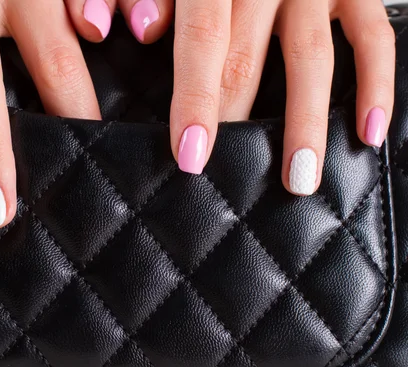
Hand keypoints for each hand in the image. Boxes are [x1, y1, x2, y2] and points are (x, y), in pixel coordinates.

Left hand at [108, 0, 393, 194]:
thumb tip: (145, 31)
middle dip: (239, 126)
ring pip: (310, 61)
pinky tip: (367, 132)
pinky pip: (372, 37)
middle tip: (233, 183)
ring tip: (299, 180)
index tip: (190, 155)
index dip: (194, 100)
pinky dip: (374, 84)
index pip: (202, 39)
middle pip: (248, 60)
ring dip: (305, 125)